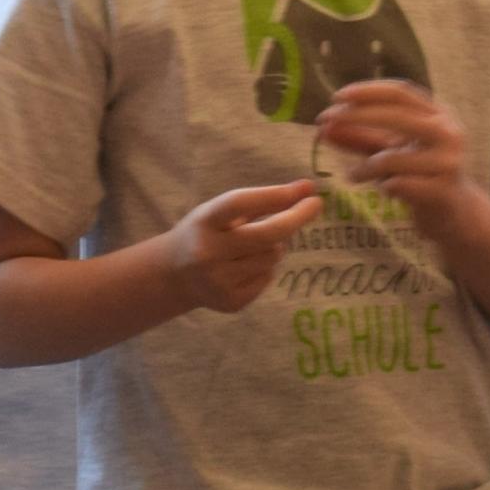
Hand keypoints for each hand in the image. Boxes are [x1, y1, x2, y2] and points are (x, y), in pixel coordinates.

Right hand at [161, 180, 321, 314]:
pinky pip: (267, 278)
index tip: (307, 189)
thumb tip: (307, 188)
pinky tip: (246, 266)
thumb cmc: (205, 233)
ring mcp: (219, 281)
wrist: (174, 275)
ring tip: (256, 245)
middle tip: (316, 205)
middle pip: (266, 236)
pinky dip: (266, 268)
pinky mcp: (230, 302)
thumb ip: (261, 201)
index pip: (240, 204)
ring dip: (275, 246)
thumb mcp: (221, 212)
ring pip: (272, 257)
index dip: (274, 196)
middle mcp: (207, 252)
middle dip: (296, 218)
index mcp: (203, 222)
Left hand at [319, 79, 470, 220]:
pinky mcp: (443, 191)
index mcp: (437, 114)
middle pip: (397, 115)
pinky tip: (384, 190)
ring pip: (393, 157)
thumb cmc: (418, 174)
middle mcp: (448, 132)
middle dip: (357, 116)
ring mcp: (449, 162)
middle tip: (324, 123)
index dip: (367, 91)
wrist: (454, 214)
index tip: (336, 96)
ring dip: (365, 166)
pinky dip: (384, 186)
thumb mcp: (388, 150)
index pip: (400, 92)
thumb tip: (322, 127)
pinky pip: (400, 184)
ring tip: (353, 175)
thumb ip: (359, 137)